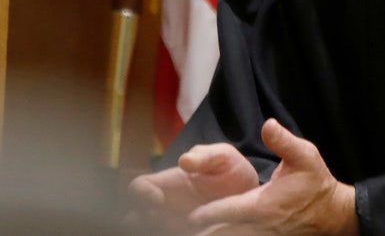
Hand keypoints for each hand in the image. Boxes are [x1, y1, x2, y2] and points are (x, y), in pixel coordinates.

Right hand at [128, 142, 259, 231]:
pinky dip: (169, 233)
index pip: (138, 187)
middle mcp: (166, 204)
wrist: (250, 193)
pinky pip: (171, 235)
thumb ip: (204, 156)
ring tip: (174, 228)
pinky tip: (190, 232)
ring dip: (153, 229)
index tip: (158, 199)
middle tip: (159, 220)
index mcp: (168, 182)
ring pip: (149, 228)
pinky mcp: (189, 233)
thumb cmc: (231, 170)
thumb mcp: (222, 156)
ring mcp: (174, 221)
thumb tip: (184, 161)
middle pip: (135, 213)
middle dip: (137, 219)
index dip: (141, 193)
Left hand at [187, 119, 357, 234]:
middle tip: (184, 228)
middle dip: (206, 232)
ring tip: (194, 232)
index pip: (227, 211)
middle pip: (225, 233)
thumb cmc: (316, 183)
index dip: (207, 214)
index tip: (191, 216)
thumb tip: (268, 124)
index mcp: (263, 205)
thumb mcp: (305, 156)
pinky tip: (216, 232)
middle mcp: (260, 225)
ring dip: (216, 234)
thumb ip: (284, 141)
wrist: (335, 213)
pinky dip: (230, 235)